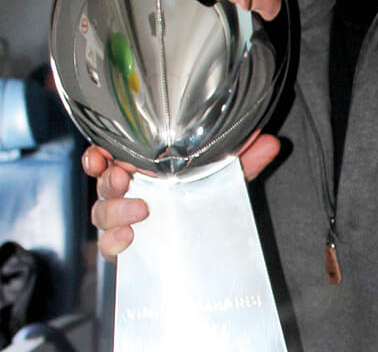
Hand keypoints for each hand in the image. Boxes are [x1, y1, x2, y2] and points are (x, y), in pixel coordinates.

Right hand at [83, 134, 279, 260]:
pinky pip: (109, 245)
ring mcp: (124, 218)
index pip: (111, 154)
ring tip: (138, 208)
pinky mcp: (125, 246)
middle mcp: (128, 189)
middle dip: (107, 179)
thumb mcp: (224, 174)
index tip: (100, 153)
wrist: (203, 239)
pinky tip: (129, 238)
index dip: (99, 153)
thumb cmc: (203, 192)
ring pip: (101, 213)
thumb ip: (244, 159)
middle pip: (103, 182)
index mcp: (144, 166)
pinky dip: (115, 240)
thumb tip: (270, 141)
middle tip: (121, 177)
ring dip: (113, 209)